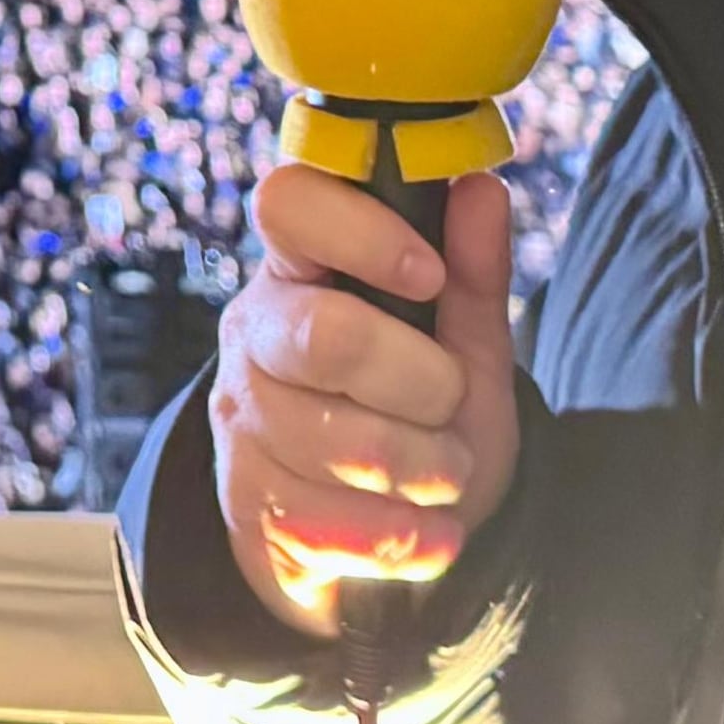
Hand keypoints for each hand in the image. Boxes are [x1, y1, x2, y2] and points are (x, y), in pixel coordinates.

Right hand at [211, 157, 515, 640]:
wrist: (374, 534)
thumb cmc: (418, 415)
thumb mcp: (464, 347)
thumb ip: (473, 273)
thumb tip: (481, 186)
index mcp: (299, 269)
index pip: (289, 205)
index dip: (362, 233)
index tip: (427, 275)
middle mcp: (254, 334)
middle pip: (330, 337)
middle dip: (424, 386)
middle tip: (450, 406)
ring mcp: (242, 420)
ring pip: (347, 445)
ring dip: (428, 472)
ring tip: (445, 475)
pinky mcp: (246, 503)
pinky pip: (341, 526)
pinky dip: (409, 537)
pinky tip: (425, 530)